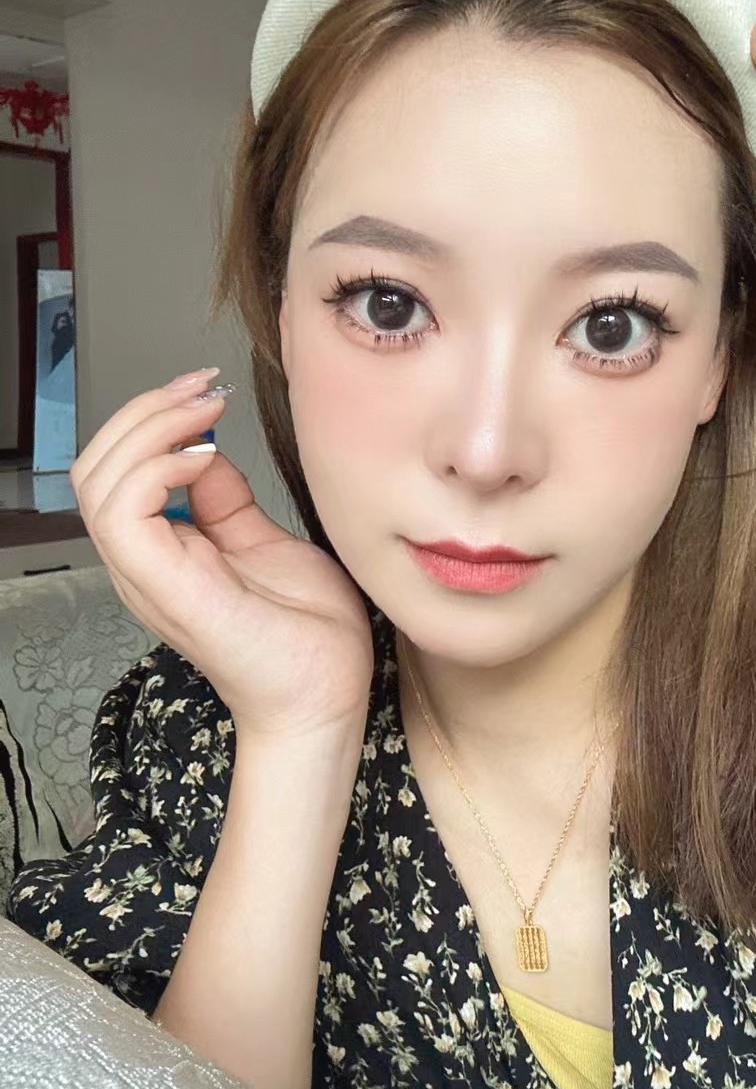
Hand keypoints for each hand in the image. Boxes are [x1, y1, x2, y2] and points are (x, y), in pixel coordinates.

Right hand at [71, 370, 373, 741]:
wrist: (327, 698)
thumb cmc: (306, 633)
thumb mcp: (262, 540)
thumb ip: (225, 498)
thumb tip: (204, 448)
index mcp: (164, 549)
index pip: (116, 470)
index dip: (151, 419)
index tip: (209, 392)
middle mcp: (145, 561)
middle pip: (95, 467)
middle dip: (143, 411)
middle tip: (202, 390)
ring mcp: (150, 575)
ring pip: (96, 482)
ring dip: (149, 430)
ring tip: (204, 416)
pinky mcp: (167, 586)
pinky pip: (122, 512)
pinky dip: (157, 468)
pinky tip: (204, 458)